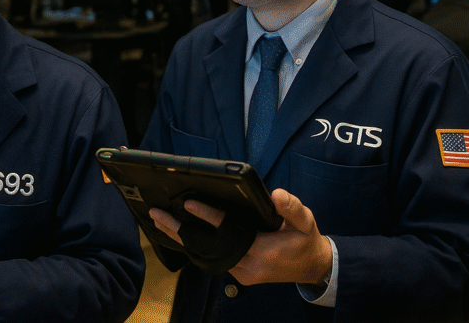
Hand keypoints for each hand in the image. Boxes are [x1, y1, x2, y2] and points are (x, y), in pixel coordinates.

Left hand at [149, 188, 331, 286]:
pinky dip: (193, 245)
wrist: (312, 267)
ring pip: (205, 254)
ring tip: (158, 221)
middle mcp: (248, 266)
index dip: (207, 216)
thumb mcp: (305, 220)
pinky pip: (211, 258)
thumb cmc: (305, 239)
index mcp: (263, 251)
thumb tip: (275, 195)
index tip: (188, 203)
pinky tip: (176, 233)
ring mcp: (241, 273)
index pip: (228, 231)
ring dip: (180, 238)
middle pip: (208, 245)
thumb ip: (291, 207)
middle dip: (180, 229)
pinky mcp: (238, 274)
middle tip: (157, 213)